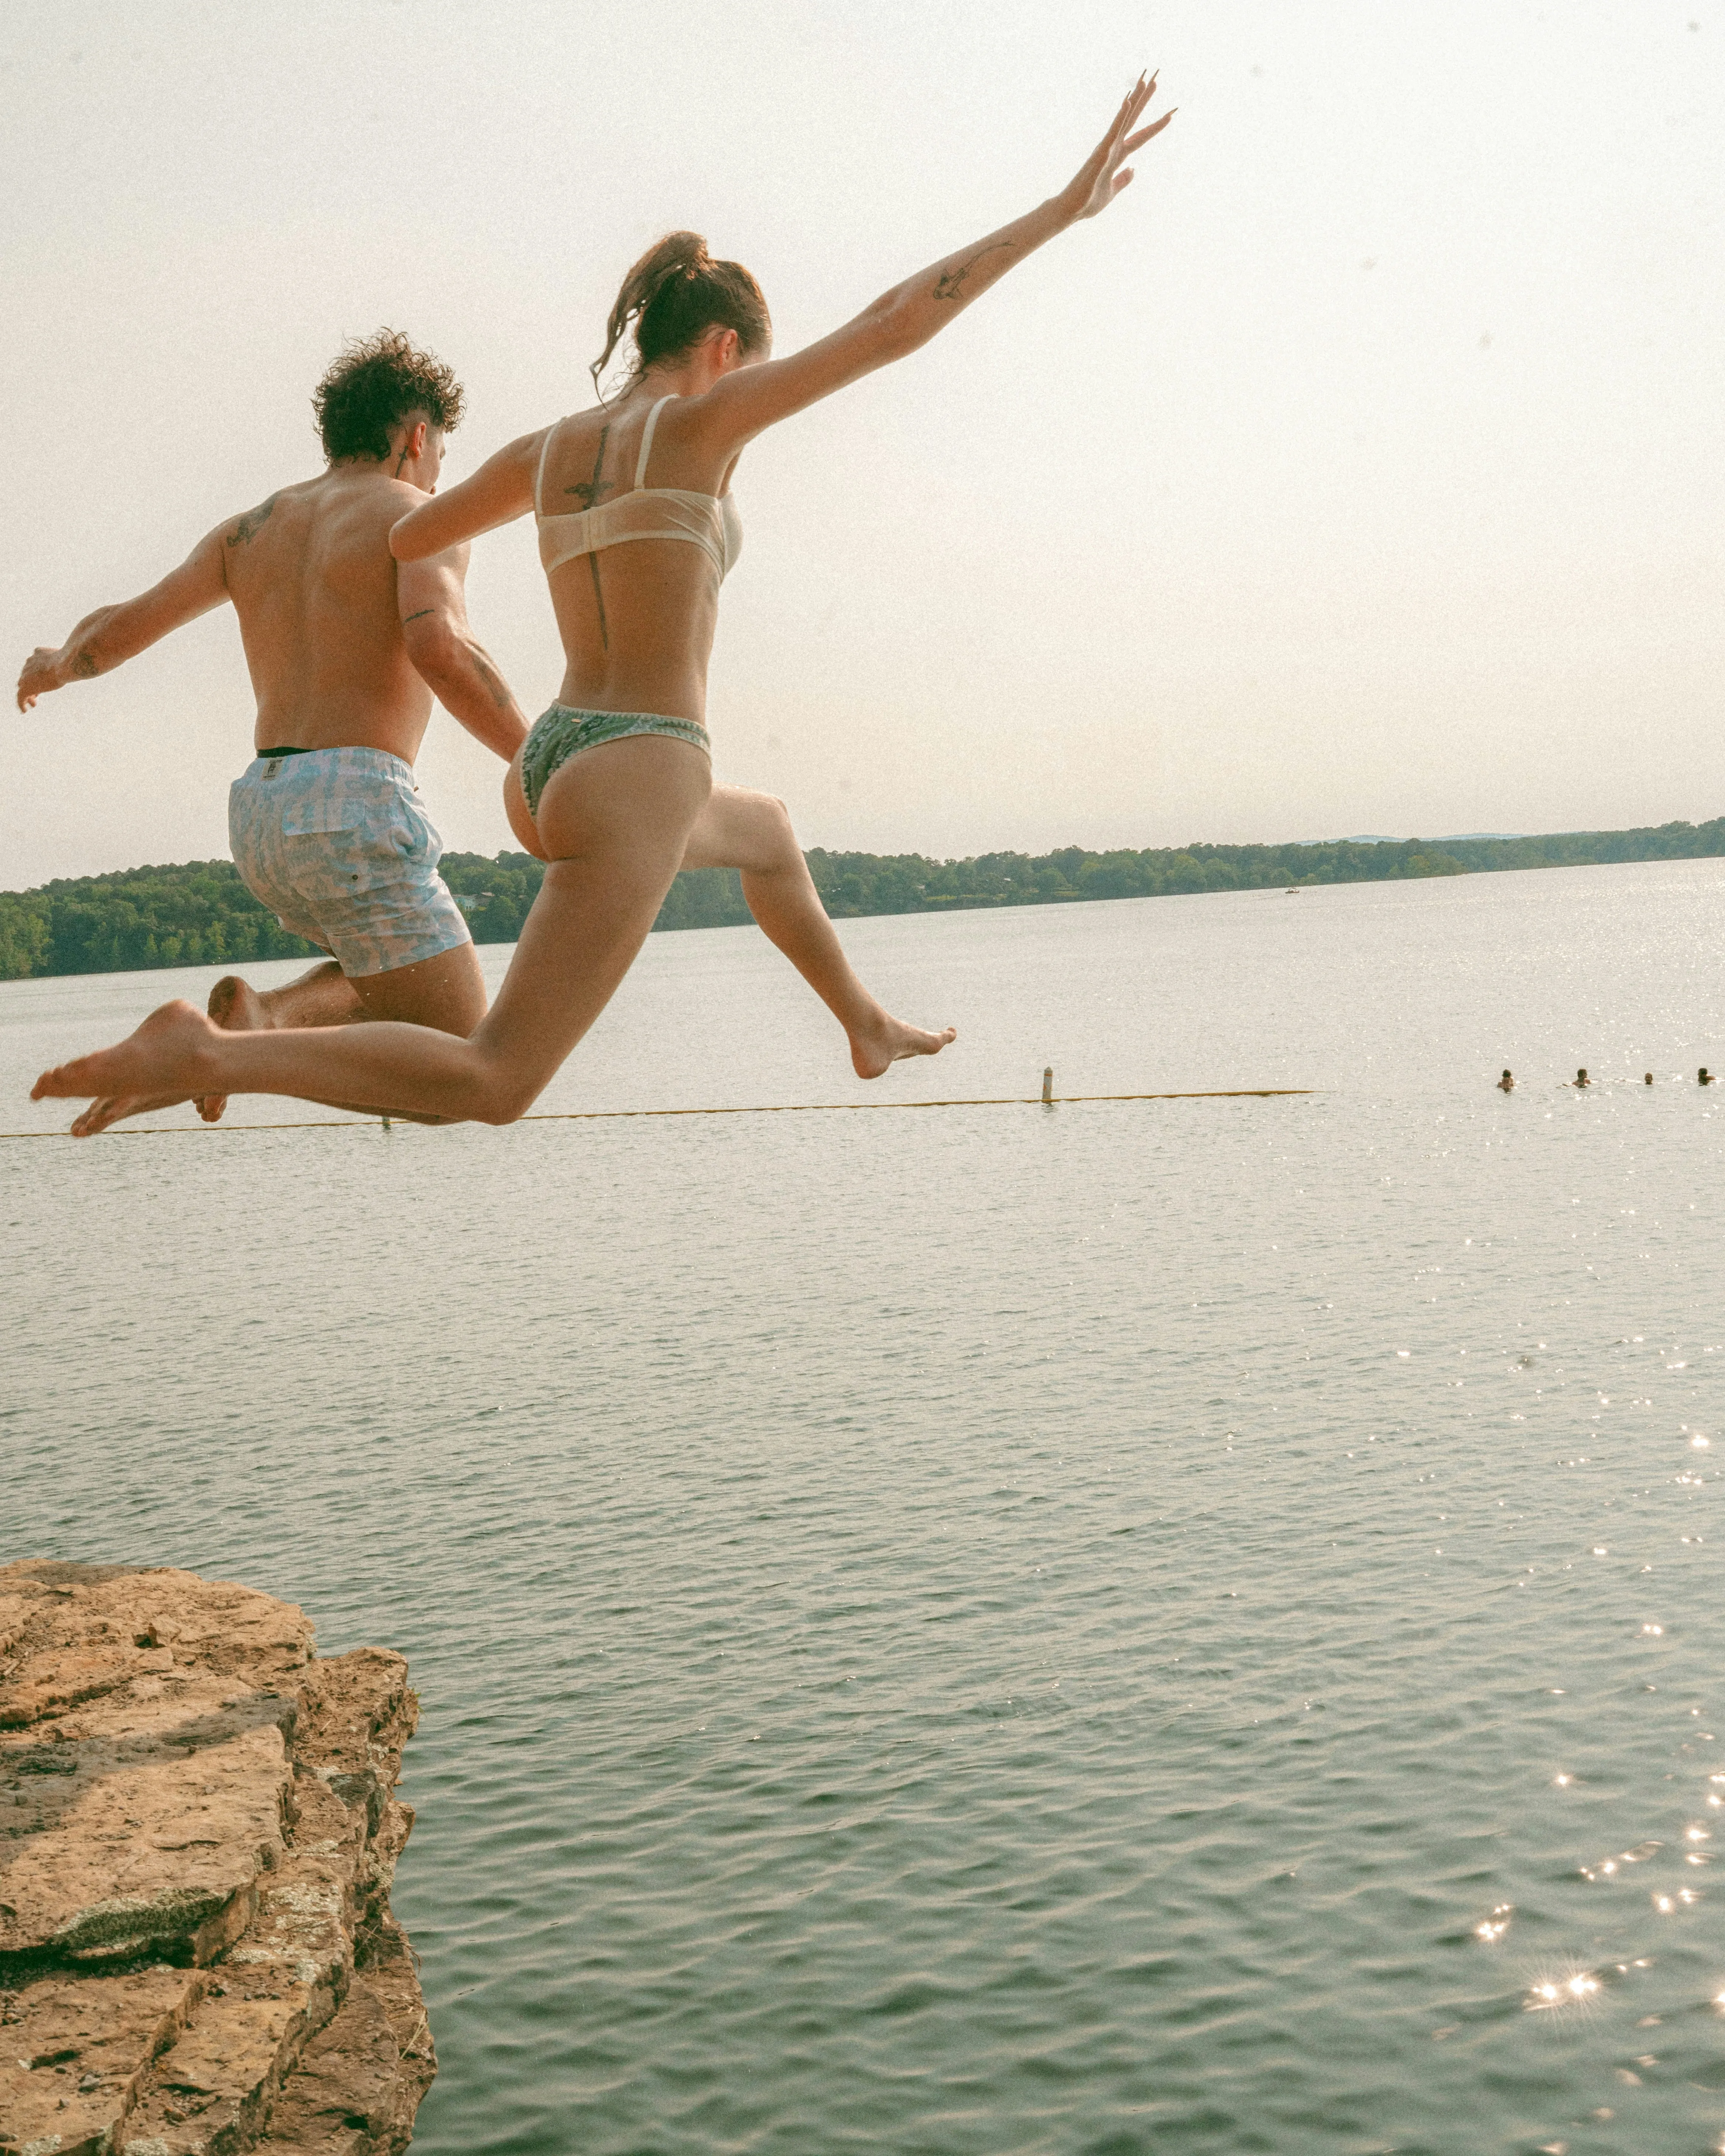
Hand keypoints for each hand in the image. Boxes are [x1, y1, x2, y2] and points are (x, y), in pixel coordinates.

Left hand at [17, 647, 65, 711]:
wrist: (65, 665)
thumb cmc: (70, 661)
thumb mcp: (68, 659)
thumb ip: (66, 661)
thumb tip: (80, 664)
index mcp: (38, 654)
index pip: (33, 665)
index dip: (36, 674)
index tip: (42, 682)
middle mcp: (29, 663)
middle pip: (26, 675)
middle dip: (31, 684)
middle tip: (36, 694)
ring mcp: (25, 675)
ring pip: (22, 686)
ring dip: (27, 694)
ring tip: (34, 704)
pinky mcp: (26, 687)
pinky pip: (20, 697)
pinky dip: (21, 704)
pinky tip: (24, 710)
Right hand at [1058, 73, 1173, 223]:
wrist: (1071, 211)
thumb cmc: (1088, 202)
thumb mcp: (1113, 191)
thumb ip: (1123, 179)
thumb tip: (1134, 169)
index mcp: (1117, 156)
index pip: (1140, 138)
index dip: (1155, 126)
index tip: (1171, 113)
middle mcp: (1113, 147)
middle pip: (1133, 119)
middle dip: (1144, 100)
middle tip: (1156, 78)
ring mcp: (1106, 148)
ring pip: (1124, 119)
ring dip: (1135, 100)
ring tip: (1146, 81)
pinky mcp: (1100, 153)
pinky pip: (1113, 132)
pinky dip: (1121, 117)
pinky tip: (1128, 102)